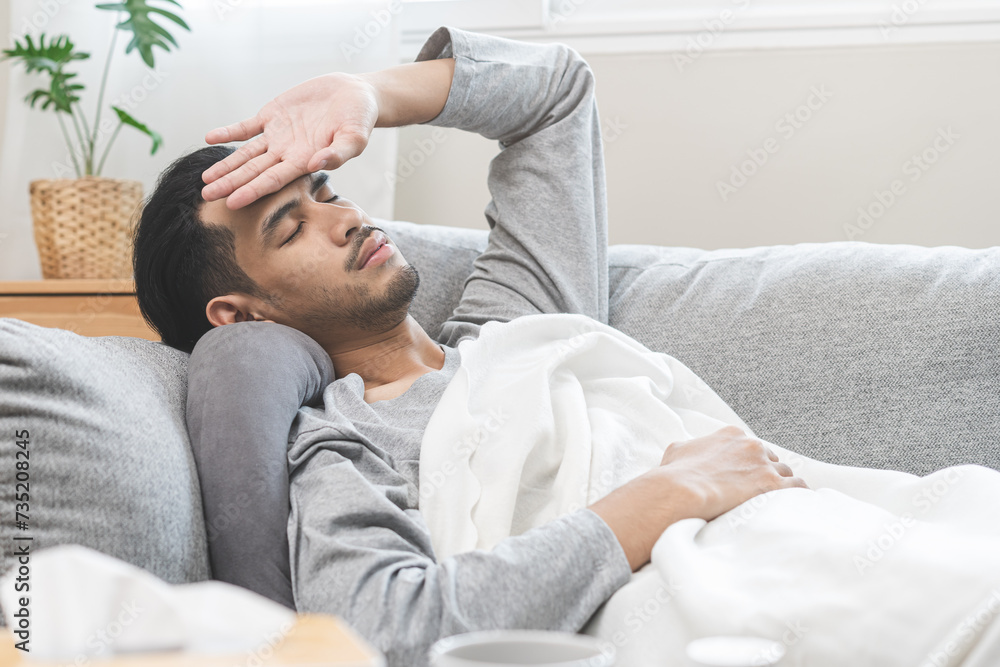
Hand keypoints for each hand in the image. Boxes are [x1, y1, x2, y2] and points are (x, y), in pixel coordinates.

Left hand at [201, 72, 378, 209]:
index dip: (252, 191)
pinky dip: (229, 132)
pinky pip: (246, 127)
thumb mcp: (356, 137)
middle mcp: (287, 152)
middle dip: (230, 184)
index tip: (233, 203)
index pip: (273, 181)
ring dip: (226, 165)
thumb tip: (317, 164)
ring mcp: (278, 135)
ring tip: (205, 179)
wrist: (355, 95)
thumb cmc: (360, 119)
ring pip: (246, 154)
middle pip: (253, 172)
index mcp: (304, 161)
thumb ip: (338, 153)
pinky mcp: (273, 115)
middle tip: (207, 197)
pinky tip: (210, 138)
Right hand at [654, 425, 807, 521]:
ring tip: (776, 501)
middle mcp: (751, 446)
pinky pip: (798, 488)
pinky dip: (798, 496)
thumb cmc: (676, 474)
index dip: (750, 462)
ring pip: (786, 473)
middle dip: (766, 474)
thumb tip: (687, 452)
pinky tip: (794, 505)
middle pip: (771, 459)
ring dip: (781, 486)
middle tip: (758, 491)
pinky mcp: (772, 485)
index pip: (752, 447)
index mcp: (731, 435)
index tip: (746, 475)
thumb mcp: (677, 450)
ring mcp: (763, 465)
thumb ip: (690, 448)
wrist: (682, 490)